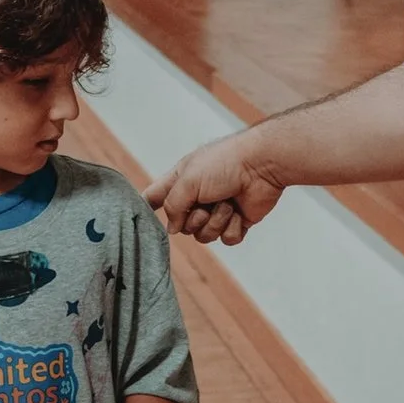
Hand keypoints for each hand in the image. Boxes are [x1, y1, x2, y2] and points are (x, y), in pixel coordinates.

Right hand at [144, 131, 283, 244]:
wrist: (262, 165)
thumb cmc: (224, 163)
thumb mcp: (187, 180)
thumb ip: (172, 205)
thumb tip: (172, 229)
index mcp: (181, 181)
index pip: (156, 197)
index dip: (147, 207)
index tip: (141, 217)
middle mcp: (197, 196)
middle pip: (182, 225)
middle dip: (194, 219)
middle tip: (205, 204)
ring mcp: (217, 210)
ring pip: (204, 235)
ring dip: (215, 222)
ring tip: (227, 203)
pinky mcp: (237, 221)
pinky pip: (226, 239)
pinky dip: (232, 227)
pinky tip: (239, 211)